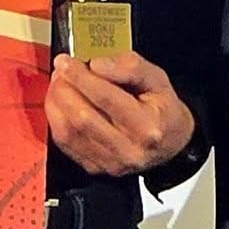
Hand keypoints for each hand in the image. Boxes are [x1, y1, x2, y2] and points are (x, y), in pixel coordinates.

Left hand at [45, 50, 193, 174]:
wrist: (171, 143)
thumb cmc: (163, 110)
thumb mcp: (158, 80)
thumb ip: (130, 67)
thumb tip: (97, 65)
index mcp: (147, 126)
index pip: (106, 98)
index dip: (81, 77)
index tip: (66, 61)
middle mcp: (128, 149)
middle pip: (83, 117)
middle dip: (65, 88)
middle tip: (61, 68)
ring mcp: (110, 162)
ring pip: (69, 132)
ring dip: (56, 102)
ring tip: (59, 82)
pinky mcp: (96, 168)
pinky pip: (65, 144)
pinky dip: (56, 119)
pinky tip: (59, 102)